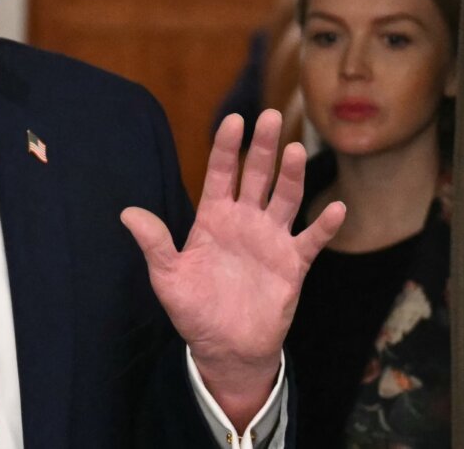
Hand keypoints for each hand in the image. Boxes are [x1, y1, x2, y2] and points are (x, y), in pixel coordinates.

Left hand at [121, 110, 343, 429]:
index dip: (227, 148)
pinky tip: (336, 208)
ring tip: (296, 150)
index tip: (233, 120)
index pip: (221, 173)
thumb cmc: (194, 309)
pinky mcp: (292, 264)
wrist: (225, 347)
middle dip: (263, 147)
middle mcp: (245, 221)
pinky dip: (325, 226)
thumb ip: (154, 244)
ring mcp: (271, 239)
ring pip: (285, 198)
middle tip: (271, 115)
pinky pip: (311, 241)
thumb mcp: (167, 277)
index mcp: (214, 218)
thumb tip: (127, 213)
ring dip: (292, 175)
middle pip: (257, 176)